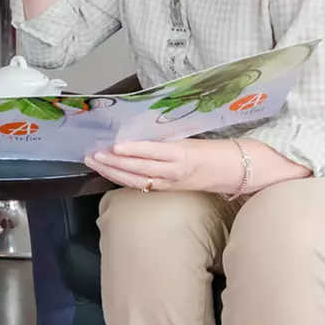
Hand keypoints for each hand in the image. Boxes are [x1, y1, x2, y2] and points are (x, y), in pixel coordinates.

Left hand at [86, 139, 225, 193]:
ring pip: (136, 180)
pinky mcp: (166, 190)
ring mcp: (169, 183)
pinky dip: (123, 178)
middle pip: (139, 168)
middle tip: (94, 154)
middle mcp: (173, 171)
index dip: (132, 150)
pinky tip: (109, 172)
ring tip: (95, 162)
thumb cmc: (209, 150)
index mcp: (180, 154)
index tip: (114, 146)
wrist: (230, 171)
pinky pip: (141, 185)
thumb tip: (135, 134)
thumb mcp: (187, 140)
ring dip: (113, 172)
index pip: (152, 152)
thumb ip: (162, 139)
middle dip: (114, 162)